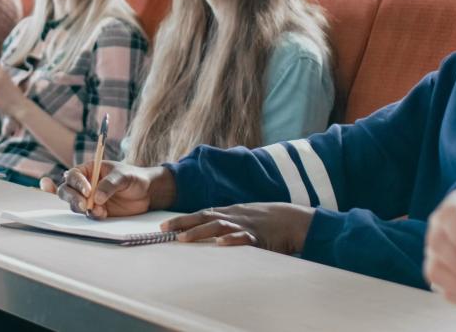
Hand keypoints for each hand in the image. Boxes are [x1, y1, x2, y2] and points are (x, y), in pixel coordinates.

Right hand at [51, 161, 172, 219]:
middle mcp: (85, 185)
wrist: (147, 193)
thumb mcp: (124, 176)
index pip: (74, 175)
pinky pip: (87, 215)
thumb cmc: (134, 177)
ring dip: (82, 209)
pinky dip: (92, 216)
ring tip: (100, 211)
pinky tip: (103, 214)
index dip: (77, 183)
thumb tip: (96, 198)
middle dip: (72, 198)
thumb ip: (110, 184)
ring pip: (74, 205)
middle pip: (67, 191)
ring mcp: (89, 199)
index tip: (88, 191)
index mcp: (89, 170)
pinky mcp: (96, 212)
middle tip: (83, 205)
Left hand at [161, 203, 313, 253]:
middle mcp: (233, 216)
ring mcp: (244, 226)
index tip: (163, 226)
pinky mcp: (258, 237)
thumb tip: (208, 235)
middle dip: (182, 223)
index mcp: (229, 213)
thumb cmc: (267, 221)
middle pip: (204, 217)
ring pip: (219, 227)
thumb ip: (226, 224)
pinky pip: (244, 238)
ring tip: (183, 238)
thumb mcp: (243, 218)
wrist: (292, 220)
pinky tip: (221, 243)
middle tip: (164, 230)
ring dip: (200, 232)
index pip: (201, 214)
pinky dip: (232, 240)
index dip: (182, 219)